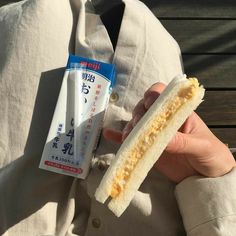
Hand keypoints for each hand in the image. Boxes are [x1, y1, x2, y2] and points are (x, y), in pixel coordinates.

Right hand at [103, 83, 235, 182]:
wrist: (206, 176)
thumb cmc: (211, 155)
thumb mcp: (201, 147)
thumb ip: (184, 141)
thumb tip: (163, 139)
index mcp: (179, 113)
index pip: (164, 96)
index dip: (153, 95)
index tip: (148, 105)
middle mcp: (164, 120)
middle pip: (145, 108)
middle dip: (138, 114)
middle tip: (138, 125)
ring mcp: (154, 133)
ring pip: (136, 123)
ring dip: (129, 127)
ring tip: (129, 137)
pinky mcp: (148, 147)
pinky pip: (132, 140)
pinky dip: (119, 137)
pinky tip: (109, 135)